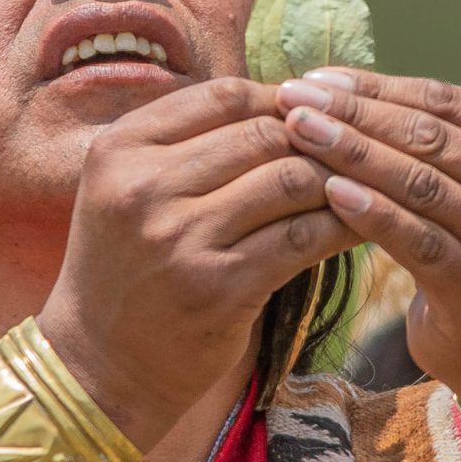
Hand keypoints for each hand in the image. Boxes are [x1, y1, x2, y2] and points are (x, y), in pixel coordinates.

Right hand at [38, 77, 348, 446]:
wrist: (97, 365)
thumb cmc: (125, 272)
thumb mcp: (126, 191)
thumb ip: (185, 145)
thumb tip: (284, 103)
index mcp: (120, 150)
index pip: (224, 96)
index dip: (281, 100)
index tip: (312, 116)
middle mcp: (145, 187)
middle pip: (263, 133)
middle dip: (318, 138)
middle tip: (353, 150)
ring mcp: (182, 238)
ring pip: (290, 180)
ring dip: (338, 180)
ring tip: (363, 185)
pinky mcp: (219, 287)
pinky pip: (302, 238)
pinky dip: (340, 227)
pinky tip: (359, 226)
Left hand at [277, 68, 460, 413]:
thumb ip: (435, 141)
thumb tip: (340, 87)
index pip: (445, 102)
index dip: (375, 87)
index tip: (315, 79)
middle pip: (430, 139)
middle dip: (354, 115)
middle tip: (292, 100)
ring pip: (421, 185)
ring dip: (352, 154)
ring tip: (298, 135)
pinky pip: (418, 241)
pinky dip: (372, 214)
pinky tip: (330, 193)